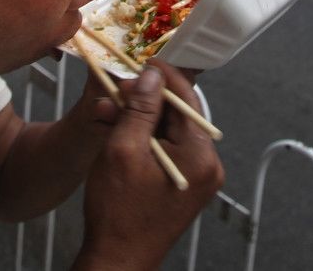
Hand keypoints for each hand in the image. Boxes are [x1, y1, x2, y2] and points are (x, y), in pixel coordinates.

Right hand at [74, 61, 223, 270]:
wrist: (117, 260)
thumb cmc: (118, 213)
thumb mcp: (123, 150)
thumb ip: (140, 109)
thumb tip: (152, 76)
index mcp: (200, 157)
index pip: (187, 100)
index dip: (163, 76)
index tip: (142, 60)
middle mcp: (206, 166)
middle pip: (177, 115)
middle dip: (144, 100)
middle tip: (115, 90)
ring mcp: (195, 177)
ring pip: (168, 131)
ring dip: (138, 119)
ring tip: (106, 112)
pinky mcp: (182, 184)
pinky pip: (165, 149)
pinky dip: (142, 138)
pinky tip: (115, 131)